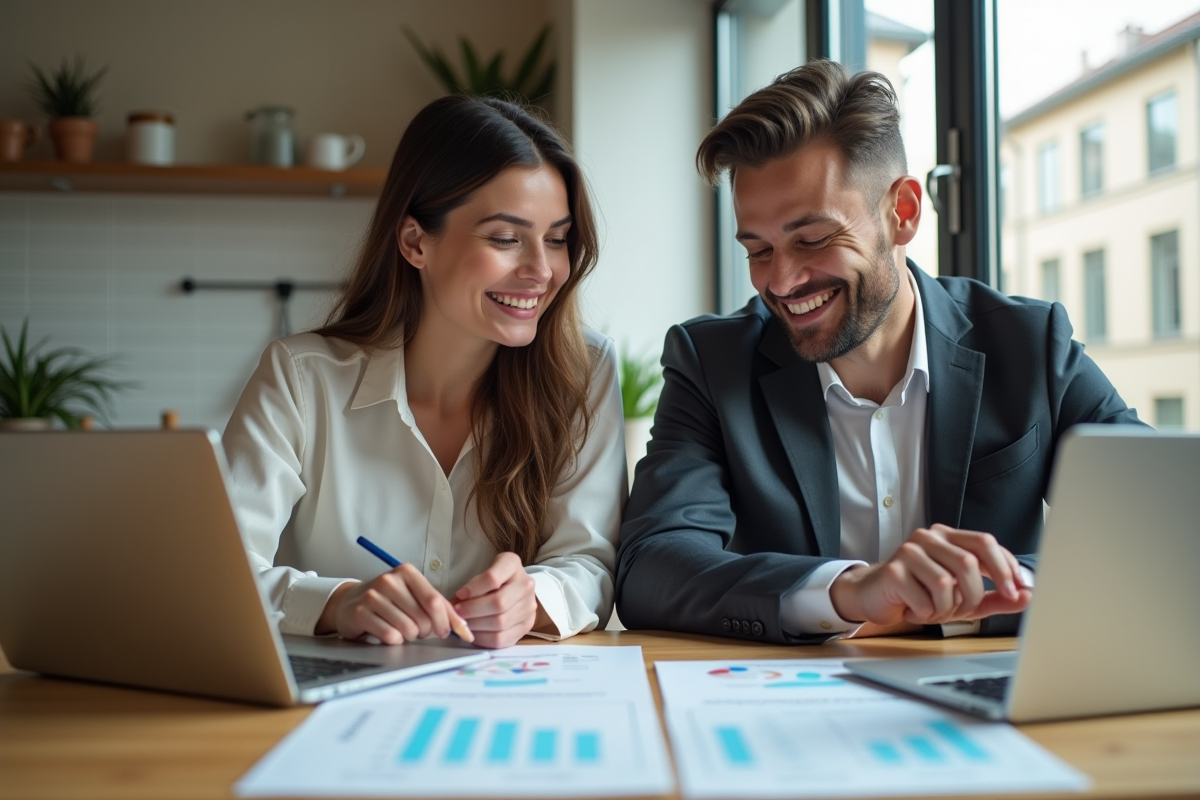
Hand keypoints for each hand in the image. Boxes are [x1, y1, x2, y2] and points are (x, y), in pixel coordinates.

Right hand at [316, 563, 468, 644]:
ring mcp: (373, 596)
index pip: (434, 601)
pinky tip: (387, 632)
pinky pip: (390, 636)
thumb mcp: (414, 595)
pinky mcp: (360, 613)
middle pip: (422, 618)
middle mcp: (389, 580)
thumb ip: (439, 607)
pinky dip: (393, 640)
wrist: (350, 602)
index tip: (450, 633)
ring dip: (409, 636)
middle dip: (425, 631)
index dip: (446, 621)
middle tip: (418, 630)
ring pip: (407, 629)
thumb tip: (465, 627)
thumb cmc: (389, 600)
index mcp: (407, 572)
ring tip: (401, 629)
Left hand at [452, 552, 540, 648]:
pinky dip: (483, 639)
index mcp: (512, 564)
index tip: (459, 595)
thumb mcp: (484, 570)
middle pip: (498, 603)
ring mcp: (529, 607)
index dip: (473, 589)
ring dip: (476, 626)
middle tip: (458, 613)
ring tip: (465, 623)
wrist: (517, 589)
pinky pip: (502, 638)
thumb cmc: (495, 579)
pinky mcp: (526, 626)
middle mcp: (526, 585)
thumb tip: (453, 605)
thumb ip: (472, 585)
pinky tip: (474, 633)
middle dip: (473, 610)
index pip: (492, 578)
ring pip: (500, 623)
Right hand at [829, 524, 1031, 626]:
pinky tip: (915, 609)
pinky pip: (926, 599)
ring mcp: (909, 551)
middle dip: (975, 594)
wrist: (875, 597)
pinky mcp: (894, 571)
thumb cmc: (921, 594)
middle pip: (969, 562)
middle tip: (966, 610)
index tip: (1018, 591)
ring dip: (948, 607)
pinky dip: (927, 613)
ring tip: (935, 609)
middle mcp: (929, 537)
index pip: (985, 542)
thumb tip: (1027, 595)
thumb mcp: (963, 598)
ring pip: (948, 583)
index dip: (1006, 567)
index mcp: (948, 537)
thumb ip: (996, 597)